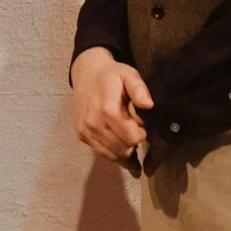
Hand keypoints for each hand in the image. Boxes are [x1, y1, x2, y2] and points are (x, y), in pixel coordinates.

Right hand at [70, 49, 151, 167]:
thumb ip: (139, 90)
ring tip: (128, 139)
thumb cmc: (111, 75)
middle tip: (135, 131)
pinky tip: (118, 143)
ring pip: (112, 156)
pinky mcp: (81, 135)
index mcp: (108, 110)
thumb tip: (149, 106)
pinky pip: (101, 152)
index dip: (142, 134)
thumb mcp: (129, 75)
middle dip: (133, 144)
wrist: (86, 74)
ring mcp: (85, 131)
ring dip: (124, 151)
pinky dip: (112, 152)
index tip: (142, 126)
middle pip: (123, 150)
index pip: (132, 138)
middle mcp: (94, 124)